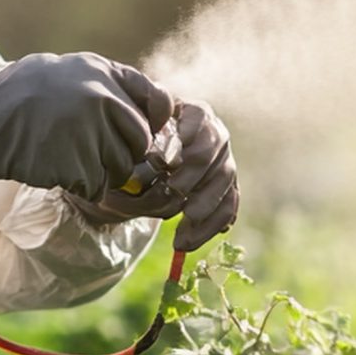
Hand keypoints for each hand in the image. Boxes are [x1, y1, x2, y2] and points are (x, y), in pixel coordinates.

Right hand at [0, 53, 172, 198]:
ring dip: (102, 173)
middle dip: (124, 154)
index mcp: (103, 72)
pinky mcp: (76, 165)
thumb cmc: (22, 94)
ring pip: (121, 169)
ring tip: (71, 159)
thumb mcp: (68, 70)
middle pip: (140, 142)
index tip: (142, 133)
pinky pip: (96, 187)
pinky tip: (58, 170)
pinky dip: (82, 187)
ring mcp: (90, 133)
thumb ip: (108, 85)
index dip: (155, 122)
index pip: (157, 101)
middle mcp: (103, 100)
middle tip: (96, 154)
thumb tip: (154, 110)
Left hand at [64, 98, 239, 251]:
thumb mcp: (129, 126)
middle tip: (172, 192)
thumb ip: (141, 125)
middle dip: (194, 175)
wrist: (132, 165)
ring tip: (180, 231)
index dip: (187, 137)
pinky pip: (226, 208)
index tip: (164, 159)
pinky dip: (209, 227)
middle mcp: (214, 135)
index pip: (201, 118)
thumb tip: (158, 142)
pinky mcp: (224, 189)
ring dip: (204, 208)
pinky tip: (188, 241)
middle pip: (216, 152)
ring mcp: (222, 163)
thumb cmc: (131, 139)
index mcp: (193, 113)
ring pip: (225, 182)